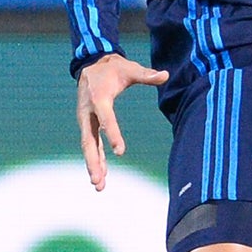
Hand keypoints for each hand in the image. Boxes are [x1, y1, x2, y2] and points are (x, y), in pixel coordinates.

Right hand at [76, 54, 169, 190]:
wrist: (92, 66)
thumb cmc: (114, 69)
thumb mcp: (130, 69)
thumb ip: (147, 75)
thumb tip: (166, 75)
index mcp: (99, 98)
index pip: (106, 119)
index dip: (112, 134)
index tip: (119, 151)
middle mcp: (88, 112)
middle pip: (89, 140)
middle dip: (93, 161)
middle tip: (99, 179)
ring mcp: (85, 120)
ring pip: (87, 146)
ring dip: (93, 165)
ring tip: (99, 186)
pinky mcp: (87, 124)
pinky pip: (90, 144)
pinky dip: (95, 159)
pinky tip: (102, 175)